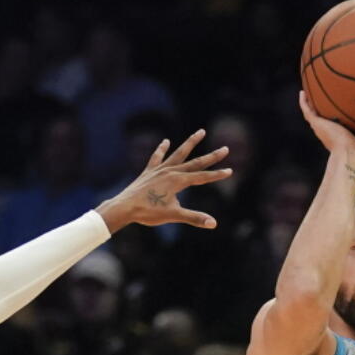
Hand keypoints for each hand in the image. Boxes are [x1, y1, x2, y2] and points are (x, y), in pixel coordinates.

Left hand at [95, 129, 229, 231]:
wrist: (125, 207)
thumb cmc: (148, 212)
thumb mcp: (173, 215)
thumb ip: (194, 218)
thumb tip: (213, 223)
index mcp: (178, 181)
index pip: (203, 177)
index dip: (217, 175)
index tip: (230, 171)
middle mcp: (170, 171)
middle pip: (195, 162)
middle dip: (212, 156)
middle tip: (225, 148)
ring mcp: (159, 170)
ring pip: (178, 154)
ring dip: (190, 143)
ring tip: (201, 131)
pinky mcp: (149, 172)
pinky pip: (157, 157)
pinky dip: (162, 149)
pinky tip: (166, 141)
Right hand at [298, 91, 354, 166]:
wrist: (351, 156)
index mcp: (342, 133)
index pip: (340, 121)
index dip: (340, 113)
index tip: (343, 102)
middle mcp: (330, 129)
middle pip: (325, 115)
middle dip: (323, 105)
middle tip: (324, 92)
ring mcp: (322, 127)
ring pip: (313, 112)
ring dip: (310, 101)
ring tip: (308, 89)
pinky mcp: (317, 124)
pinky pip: (308, 110)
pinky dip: (304, 102)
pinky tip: (302, 92)